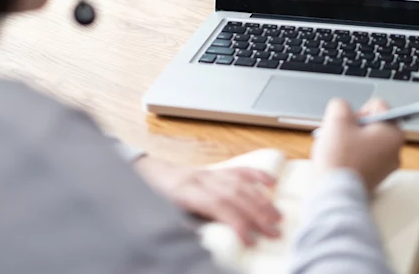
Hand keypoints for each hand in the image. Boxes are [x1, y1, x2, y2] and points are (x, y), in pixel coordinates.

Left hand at [134, 156, 280, 244]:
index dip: (236, 222)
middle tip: (274, 231)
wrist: (141, 175)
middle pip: (233, 194)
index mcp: (183, 192)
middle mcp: (198, 179)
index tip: (250, 240)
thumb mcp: (161, 218)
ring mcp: (206, 172)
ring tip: (277, 216)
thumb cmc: (150, 201)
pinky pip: (237, 170)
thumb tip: (200, 249)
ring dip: (261, 199)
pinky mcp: (212, 171)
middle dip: (256, 213)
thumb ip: (182, 229)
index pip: (216, 205)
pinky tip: (272, 183)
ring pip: (239, 182)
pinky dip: (256, 176)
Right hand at [311, 98, 403, 191]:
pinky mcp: (375, 179)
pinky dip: (351, 156)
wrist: (334, 194)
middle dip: (353, 127)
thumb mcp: (337, 119)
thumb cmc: (340, 159)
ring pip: (366, 141)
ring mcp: (386, 167)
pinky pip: (363, 158)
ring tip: (337, 150)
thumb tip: (343, 109)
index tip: (349, 123)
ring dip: (350, 141)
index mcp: (393, 133)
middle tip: (341, 136)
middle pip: (372, 125)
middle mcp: (395, 150)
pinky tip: (339, 161)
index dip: (358, 110)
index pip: (378, 106)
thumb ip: (341, 105)